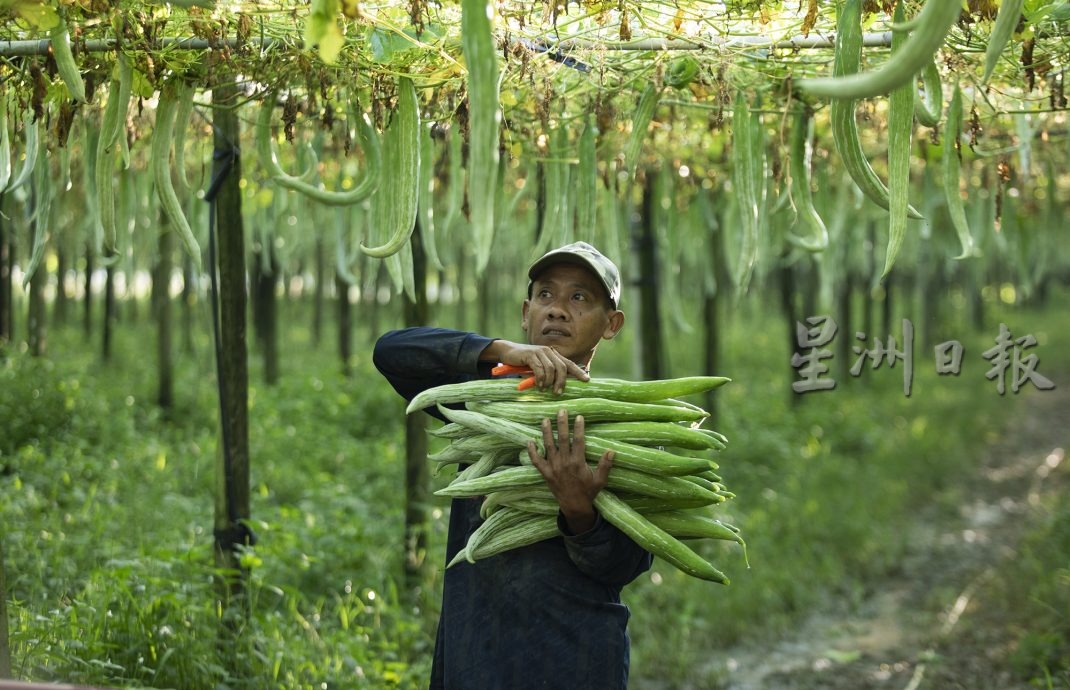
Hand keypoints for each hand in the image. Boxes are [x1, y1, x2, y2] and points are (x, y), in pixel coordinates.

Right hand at [485, 340, 588, 394]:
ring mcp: (540, 352)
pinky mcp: (530, 354)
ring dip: (549, 381)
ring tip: (544, 389)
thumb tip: (558, 387)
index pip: (569, 363)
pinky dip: (540, 378)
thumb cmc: (524, 363)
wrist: (508, 352)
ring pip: (551, 368)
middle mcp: (549, 351)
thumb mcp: (538, 368)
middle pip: (562, 367)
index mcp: (553, 354)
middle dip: (562, 381)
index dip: (578, 371)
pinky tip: (538, 385)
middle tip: (558, 393)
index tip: (587, 380)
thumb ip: (548, 374)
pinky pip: (539, 368)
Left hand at [527, 409, 612, 533]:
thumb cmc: (588, 492)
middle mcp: (564, 463)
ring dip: (546, 432)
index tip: (578, 416)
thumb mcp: (600, 480)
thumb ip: (605, 465)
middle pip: (562, 439)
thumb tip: (611, 450)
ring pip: (549, 446)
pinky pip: (537, 461)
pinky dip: (532, 452)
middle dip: (562, 424)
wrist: (574, 506)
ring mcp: (553, 468)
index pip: (578, 441)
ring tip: (545, 419)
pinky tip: (529, 441)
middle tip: (561, 410)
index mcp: (578, 463)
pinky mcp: (546, 473)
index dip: (578, 428)